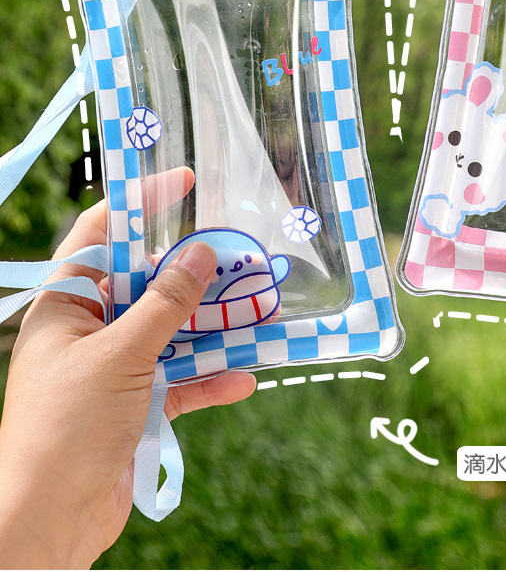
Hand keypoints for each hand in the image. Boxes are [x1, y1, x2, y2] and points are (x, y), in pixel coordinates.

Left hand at [0, 173, 256, 568]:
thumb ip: (165, 304)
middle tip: (241, 255)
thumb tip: (202, 252)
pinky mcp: (134, 408)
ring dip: (213, 328)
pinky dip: (209, 379)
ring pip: (171, 332)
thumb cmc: (67, 427)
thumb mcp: (121, 356)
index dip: (141, 203)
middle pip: (147, 283)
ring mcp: (112, 369)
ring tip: (260, 313)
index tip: (185, 181)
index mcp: (67, 304)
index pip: (102, 233)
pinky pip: (179, 380)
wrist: (48, 522)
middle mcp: (88, 329)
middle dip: (195, 274)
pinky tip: (244, 379)